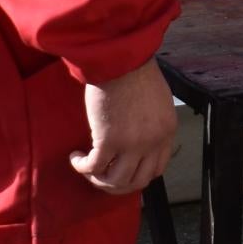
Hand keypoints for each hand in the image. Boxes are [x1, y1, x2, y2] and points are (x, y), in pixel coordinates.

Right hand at [69, 59, 178, 195]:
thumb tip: (138, 140)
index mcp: (167, 131)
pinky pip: (93, 167)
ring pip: (115, 181)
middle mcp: (153, 142)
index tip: (123, 170)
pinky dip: (82, 167)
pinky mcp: (108, 141)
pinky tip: (75, 158)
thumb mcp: (157, 101)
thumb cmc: (135, 72)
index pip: (157, 169)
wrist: (121, 59)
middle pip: (137, 181)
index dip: (138, 175)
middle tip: (102, 176)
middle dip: (117, 184)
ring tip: (87, 167)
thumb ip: (152, 124)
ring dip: (98, 179)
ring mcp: (132, 144)